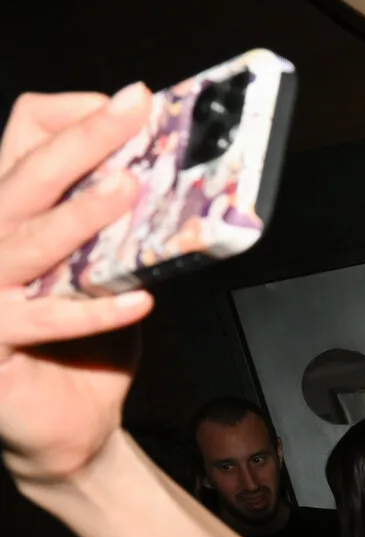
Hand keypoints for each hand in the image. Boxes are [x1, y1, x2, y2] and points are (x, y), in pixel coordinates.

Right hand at [0, 86, 155, 487]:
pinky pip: (42, 320)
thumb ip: (125, 231)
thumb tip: (177, 180)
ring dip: (80, 213)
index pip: (22, 139)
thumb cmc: (87, 348)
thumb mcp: (110, 273)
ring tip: (128, 191)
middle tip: (132, 112)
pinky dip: (92, 309)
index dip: (69, 116)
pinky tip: (139, 302)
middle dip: (83, 139)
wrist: (71, 431)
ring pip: (24, 239)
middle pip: (25, 175)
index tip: (128, 105)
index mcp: (10, 214)